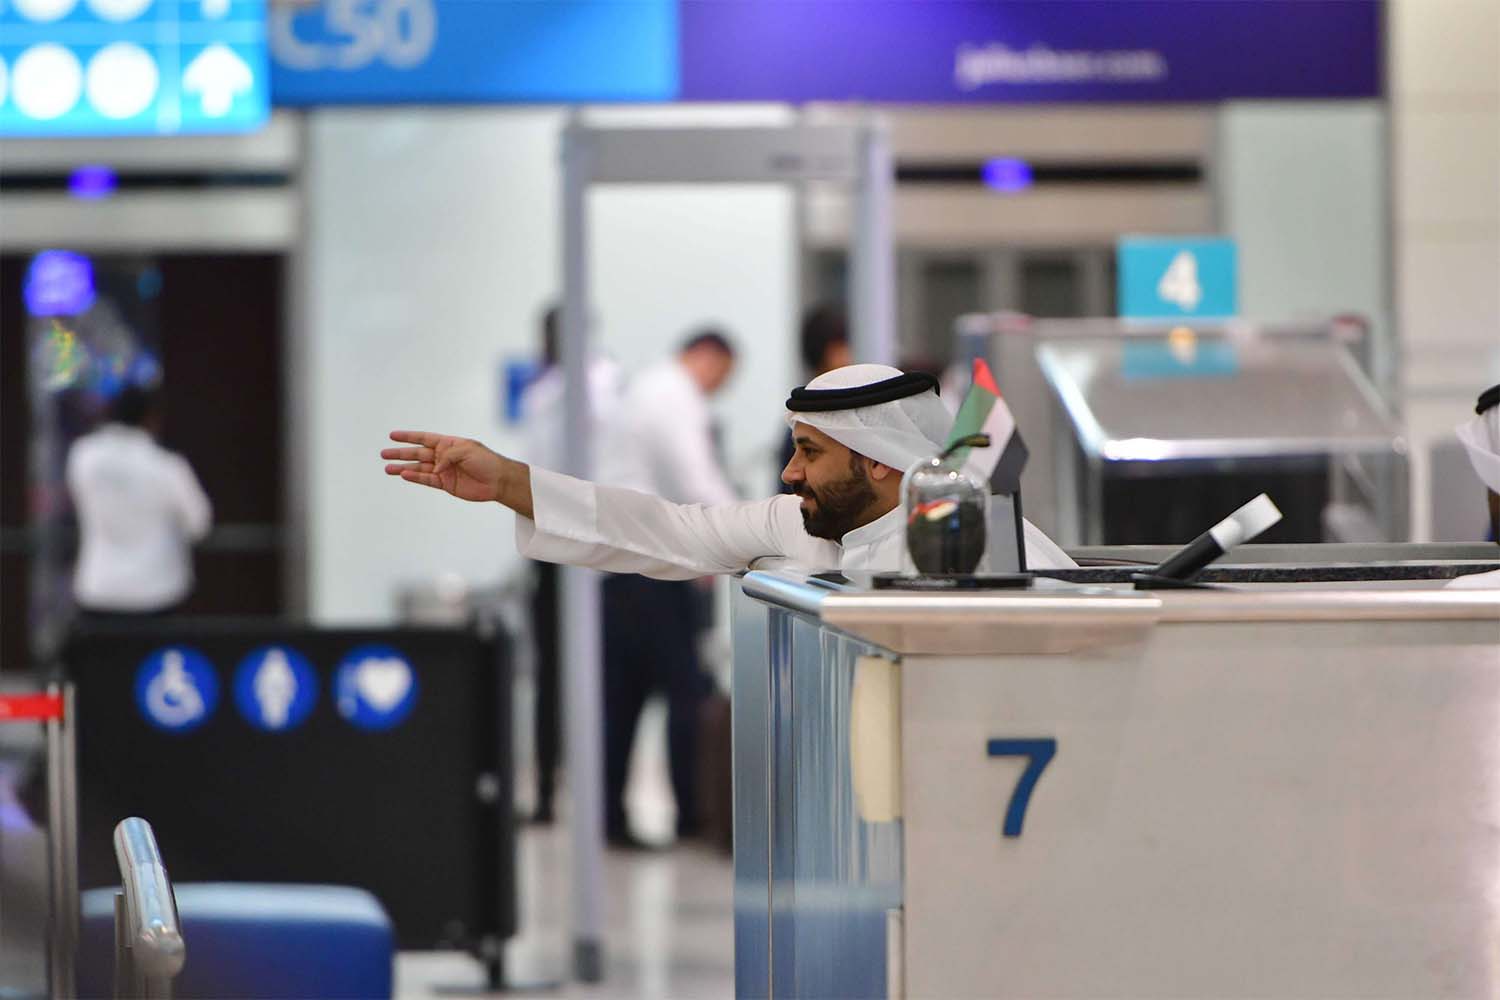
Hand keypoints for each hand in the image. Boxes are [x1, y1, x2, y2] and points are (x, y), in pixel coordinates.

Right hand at [382, 431, 524, 509]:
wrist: (498, 481)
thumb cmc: (486, 461)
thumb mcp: (467, 450)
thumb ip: (448, 455)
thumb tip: (435, 467)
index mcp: (449, 443)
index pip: (424, 438)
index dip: (409, 437)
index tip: (393, 435)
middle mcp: (444, 456)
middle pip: (417, 454)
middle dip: (401, 453)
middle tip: (384, 453)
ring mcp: (443, 470)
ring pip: (419, 468)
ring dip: (403, 468)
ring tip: (387, 468)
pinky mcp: (445, 484)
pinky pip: (427, 480)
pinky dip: (415, 477)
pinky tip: (403, 475)